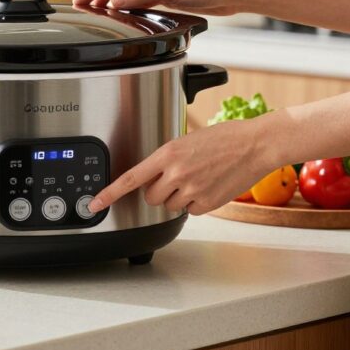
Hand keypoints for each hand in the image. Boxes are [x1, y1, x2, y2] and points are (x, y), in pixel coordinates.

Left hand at [87, 119, 270, 215]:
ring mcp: (192, 190)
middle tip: (176, 177)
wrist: (255, 145)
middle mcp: (176, 173)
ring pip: (169, 206)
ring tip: (198, 178)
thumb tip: (153, 176)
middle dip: (158, 191)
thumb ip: (166, 159)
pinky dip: (196, 203)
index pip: (130, 179)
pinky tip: (209, 186)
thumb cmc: (224, 138)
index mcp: (167, 153)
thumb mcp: (186, 140)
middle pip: (150, 197)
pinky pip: (190, 211)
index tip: (94, 204)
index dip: (109, 194)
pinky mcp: (207, 203)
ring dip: (178, 197)